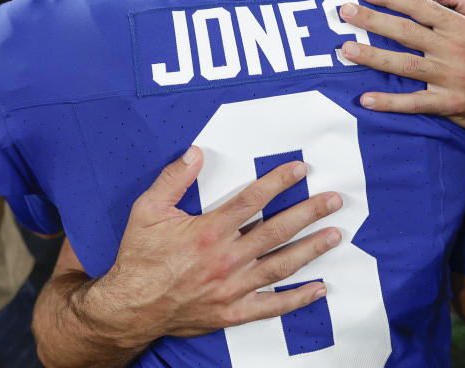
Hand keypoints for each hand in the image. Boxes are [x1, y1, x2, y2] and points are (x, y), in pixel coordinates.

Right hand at [96, 146, 342, 344]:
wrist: (129, 308)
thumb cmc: (139, 257)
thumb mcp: (146, 210)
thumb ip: (173, 179)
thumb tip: (196, 152)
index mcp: (208, 232)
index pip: (252, 201)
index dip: (278, 182)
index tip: (300, 169)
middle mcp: (226, 259)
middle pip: (276, 231)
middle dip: (308, 213)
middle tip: (334, 200)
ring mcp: (232, 288)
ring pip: (280, 265)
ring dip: (310, 249)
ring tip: (335, 234)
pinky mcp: (233, 312)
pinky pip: (271, 307)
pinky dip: (297, 299)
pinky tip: (319, 288)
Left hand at [338, 0, 464, 161]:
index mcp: (461, 27)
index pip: (420, 7)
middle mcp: (454, 49)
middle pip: (406, 31)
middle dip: (372, 20)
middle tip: (344, 13)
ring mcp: (450, 77)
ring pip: (405, 64)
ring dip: (373, 57)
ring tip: (346, 50)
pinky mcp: (449, 103)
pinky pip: (414, 103)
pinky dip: (389, 102)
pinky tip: (365, 99)